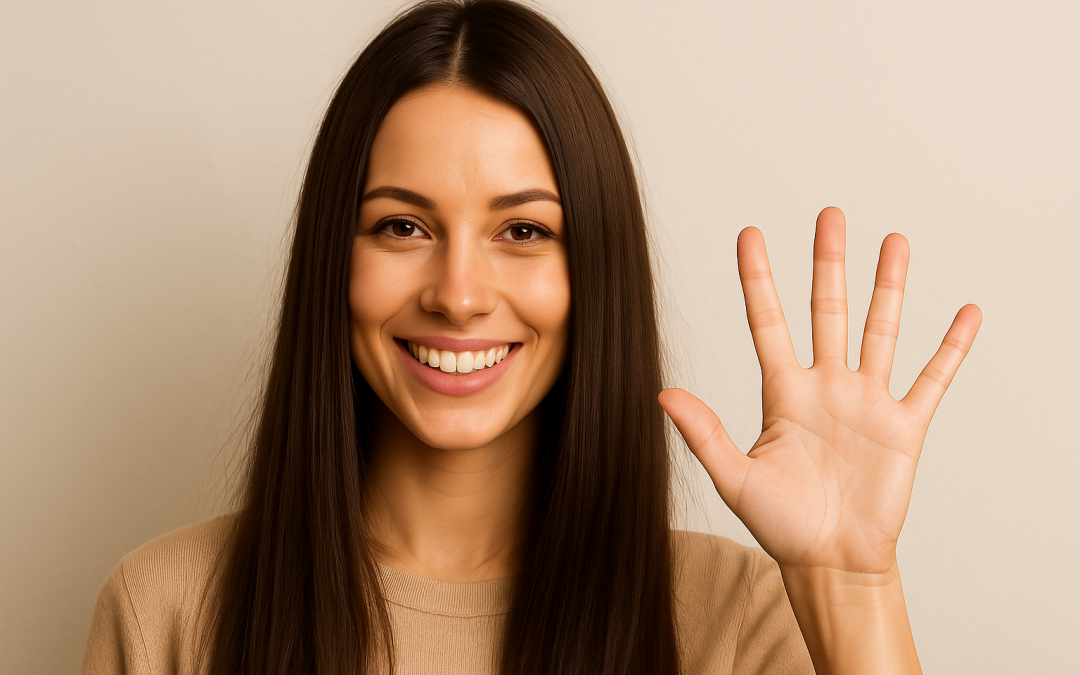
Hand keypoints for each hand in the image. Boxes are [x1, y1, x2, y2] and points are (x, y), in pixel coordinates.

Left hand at [659, 207, 980, 575]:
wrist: (831, 563)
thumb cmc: (782, 525)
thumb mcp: (734, 477)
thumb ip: (703, 433)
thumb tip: (661, 393)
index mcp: (783, 393)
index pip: (766, 322)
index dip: (757, 279)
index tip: (749, 235)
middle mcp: (825, 386)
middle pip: (827, 311)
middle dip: (829, 264)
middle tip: (830, 216)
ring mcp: (866, 402)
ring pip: (878, 331)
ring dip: (888, 288)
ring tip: (894, 242)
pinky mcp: (903, 427)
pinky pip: (933, 379)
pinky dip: (951, 347)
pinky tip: (965, 313)